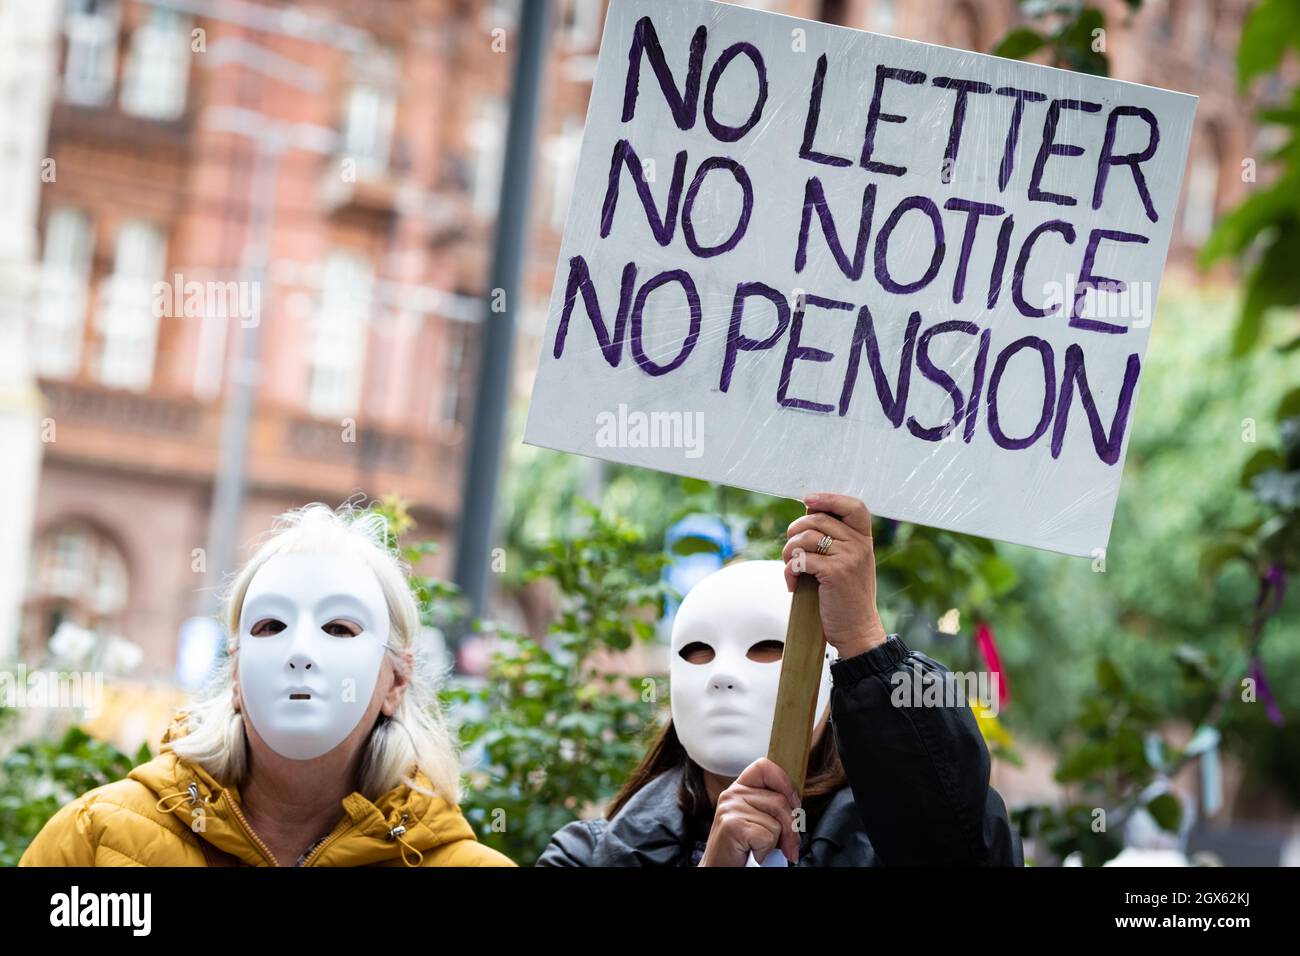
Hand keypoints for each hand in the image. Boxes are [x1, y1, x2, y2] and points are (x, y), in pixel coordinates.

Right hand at [699, 758, 801, 866]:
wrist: (720, 868)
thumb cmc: (742, 847)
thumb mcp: (758, 819)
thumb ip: (771, 806)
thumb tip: (798, 807)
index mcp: (740, 788)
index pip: (765, 767)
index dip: (785, 783)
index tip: (793, 805)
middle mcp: (733, 794)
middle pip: (780, 800)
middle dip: (791, 827)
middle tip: (789, 845)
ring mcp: (731, 808)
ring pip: (776, 821)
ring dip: (776, 842)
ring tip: (761, 848)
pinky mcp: (732, 826)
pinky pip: (767, 836)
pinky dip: (764, 851)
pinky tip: (751, 852)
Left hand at [781, 492, 886, 659]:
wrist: (858, 631)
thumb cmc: (847, 599)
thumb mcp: (850, 565)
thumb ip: (837, 542)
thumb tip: (807, 517)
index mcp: (864, 540)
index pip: (854, 506)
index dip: (829, 498)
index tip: (808, 500)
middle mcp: (859, 545)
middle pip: (818, 519)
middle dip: (794, 531)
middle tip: (790, 551)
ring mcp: (849, 557)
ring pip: (805, 538)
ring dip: (788, 553)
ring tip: (790, 568)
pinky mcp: (835, 573)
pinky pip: (801, 560)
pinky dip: (789, 572)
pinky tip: (793, 585)